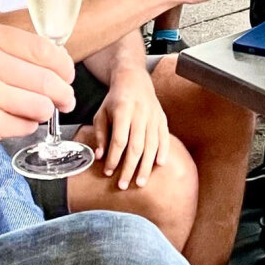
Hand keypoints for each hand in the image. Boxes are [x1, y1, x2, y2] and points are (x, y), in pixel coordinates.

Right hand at [0, 22, 75, 160]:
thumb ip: (12, 50)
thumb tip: (59, 61)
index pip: (43, 48)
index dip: (63, 65)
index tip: (67, 74)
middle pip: (47, 79)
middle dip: (63, 93)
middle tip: (65, 99)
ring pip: (41, 105)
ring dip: (44, 112)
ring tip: (36, 111)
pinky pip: (26, 126)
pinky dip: (26, 126)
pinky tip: (11, 121)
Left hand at [93, 68, 170, 189]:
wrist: (134, 79)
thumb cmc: (115, 99)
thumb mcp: (101, 113)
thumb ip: (100, 134)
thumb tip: (100, 156)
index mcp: (123, 110)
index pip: (119, 140)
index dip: (114, 158)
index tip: (108, 172)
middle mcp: (140, 114)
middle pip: (136, 146)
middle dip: (130, 168)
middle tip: (124, 185)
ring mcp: (153, 116)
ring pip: (152, 145)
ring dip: (146, 166)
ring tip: (141, 182)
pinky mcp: (162, 119)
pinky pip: (164, 138)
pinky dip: (163, 152)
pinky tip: (159, 165)